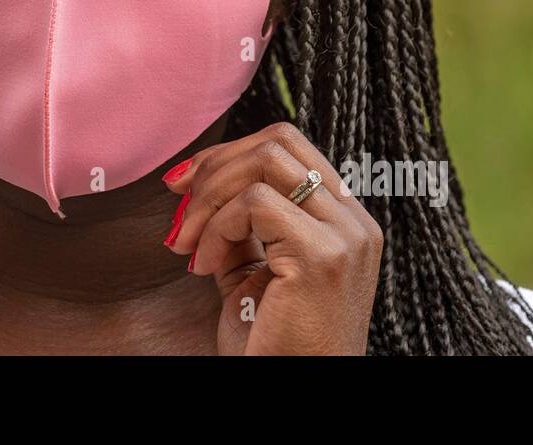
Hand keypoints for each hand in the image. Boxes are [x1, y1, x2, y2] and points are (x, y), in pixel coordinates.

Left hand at [161, 121, 381, 354]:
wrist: (291, 391)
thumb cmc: (272, 343)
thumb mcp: (254, 267)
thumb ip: (241, 222)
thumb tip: (198, 178)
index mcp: (345, 219)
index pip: (289, 147)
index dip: (229, 155)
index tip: (183, 183)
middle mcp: (355, 221)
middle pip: (279, 141)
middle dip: (215, 164)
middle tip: (178, 204)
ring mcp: (345, 235)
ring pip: (265, 162)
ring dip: (209, 197)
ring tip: (188, 244)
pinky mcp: (321, 255)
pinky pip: (255, 203)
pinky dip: (217, 227)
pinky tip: (205, 266)